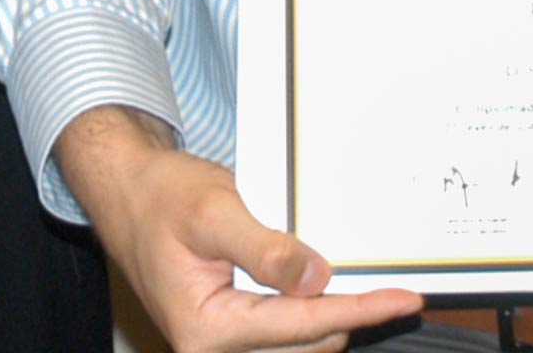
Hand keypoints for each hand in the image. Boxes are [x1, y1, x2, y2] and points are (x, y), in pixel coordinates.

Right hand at [57, 106, 423, 352]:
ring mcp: (224, 343)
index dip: (360, 309)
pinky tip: (319, 283)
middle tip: (385, 280)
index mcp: (206, 329)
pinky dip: (312, 310)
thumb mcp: (214, 211)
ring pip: (303, 342)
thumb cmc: (161, 198)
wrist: (130, 194)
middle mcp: (214, 348)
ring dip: (330, 312)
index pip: (302, 324)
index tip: (403, 299)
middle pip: (310, 342)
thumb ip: (265, 249)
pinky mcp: (234, 330)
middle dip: (348, 311)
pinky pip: (287, 332)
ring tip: (354, 279)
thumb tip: (316, 280)